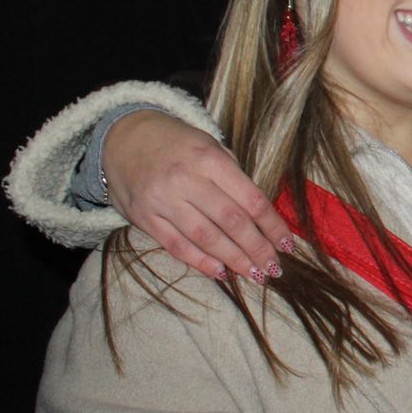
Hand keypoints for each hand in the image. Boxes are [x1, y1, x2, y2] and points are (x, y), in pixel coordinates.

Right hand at [103, 110, 292, 281]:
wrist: (123, 138)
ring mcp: (162, 201)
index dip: (272, 226)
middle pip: (231, 222)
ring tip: (254, 274)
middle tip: (274, 268)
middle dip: (257, 248)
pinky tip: (221, 272)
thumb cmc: (178, 143)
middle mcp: (186, 180)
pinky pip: (176, 245)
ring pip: (205, 238)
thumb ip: (234, 177)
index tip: (288, 243)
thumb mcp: (211, 145)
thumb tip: (262, 215)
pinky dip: (200, 262)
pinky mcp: (143, 217)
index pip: (250, 199)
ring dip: (233, 259)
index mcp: (210, 160)